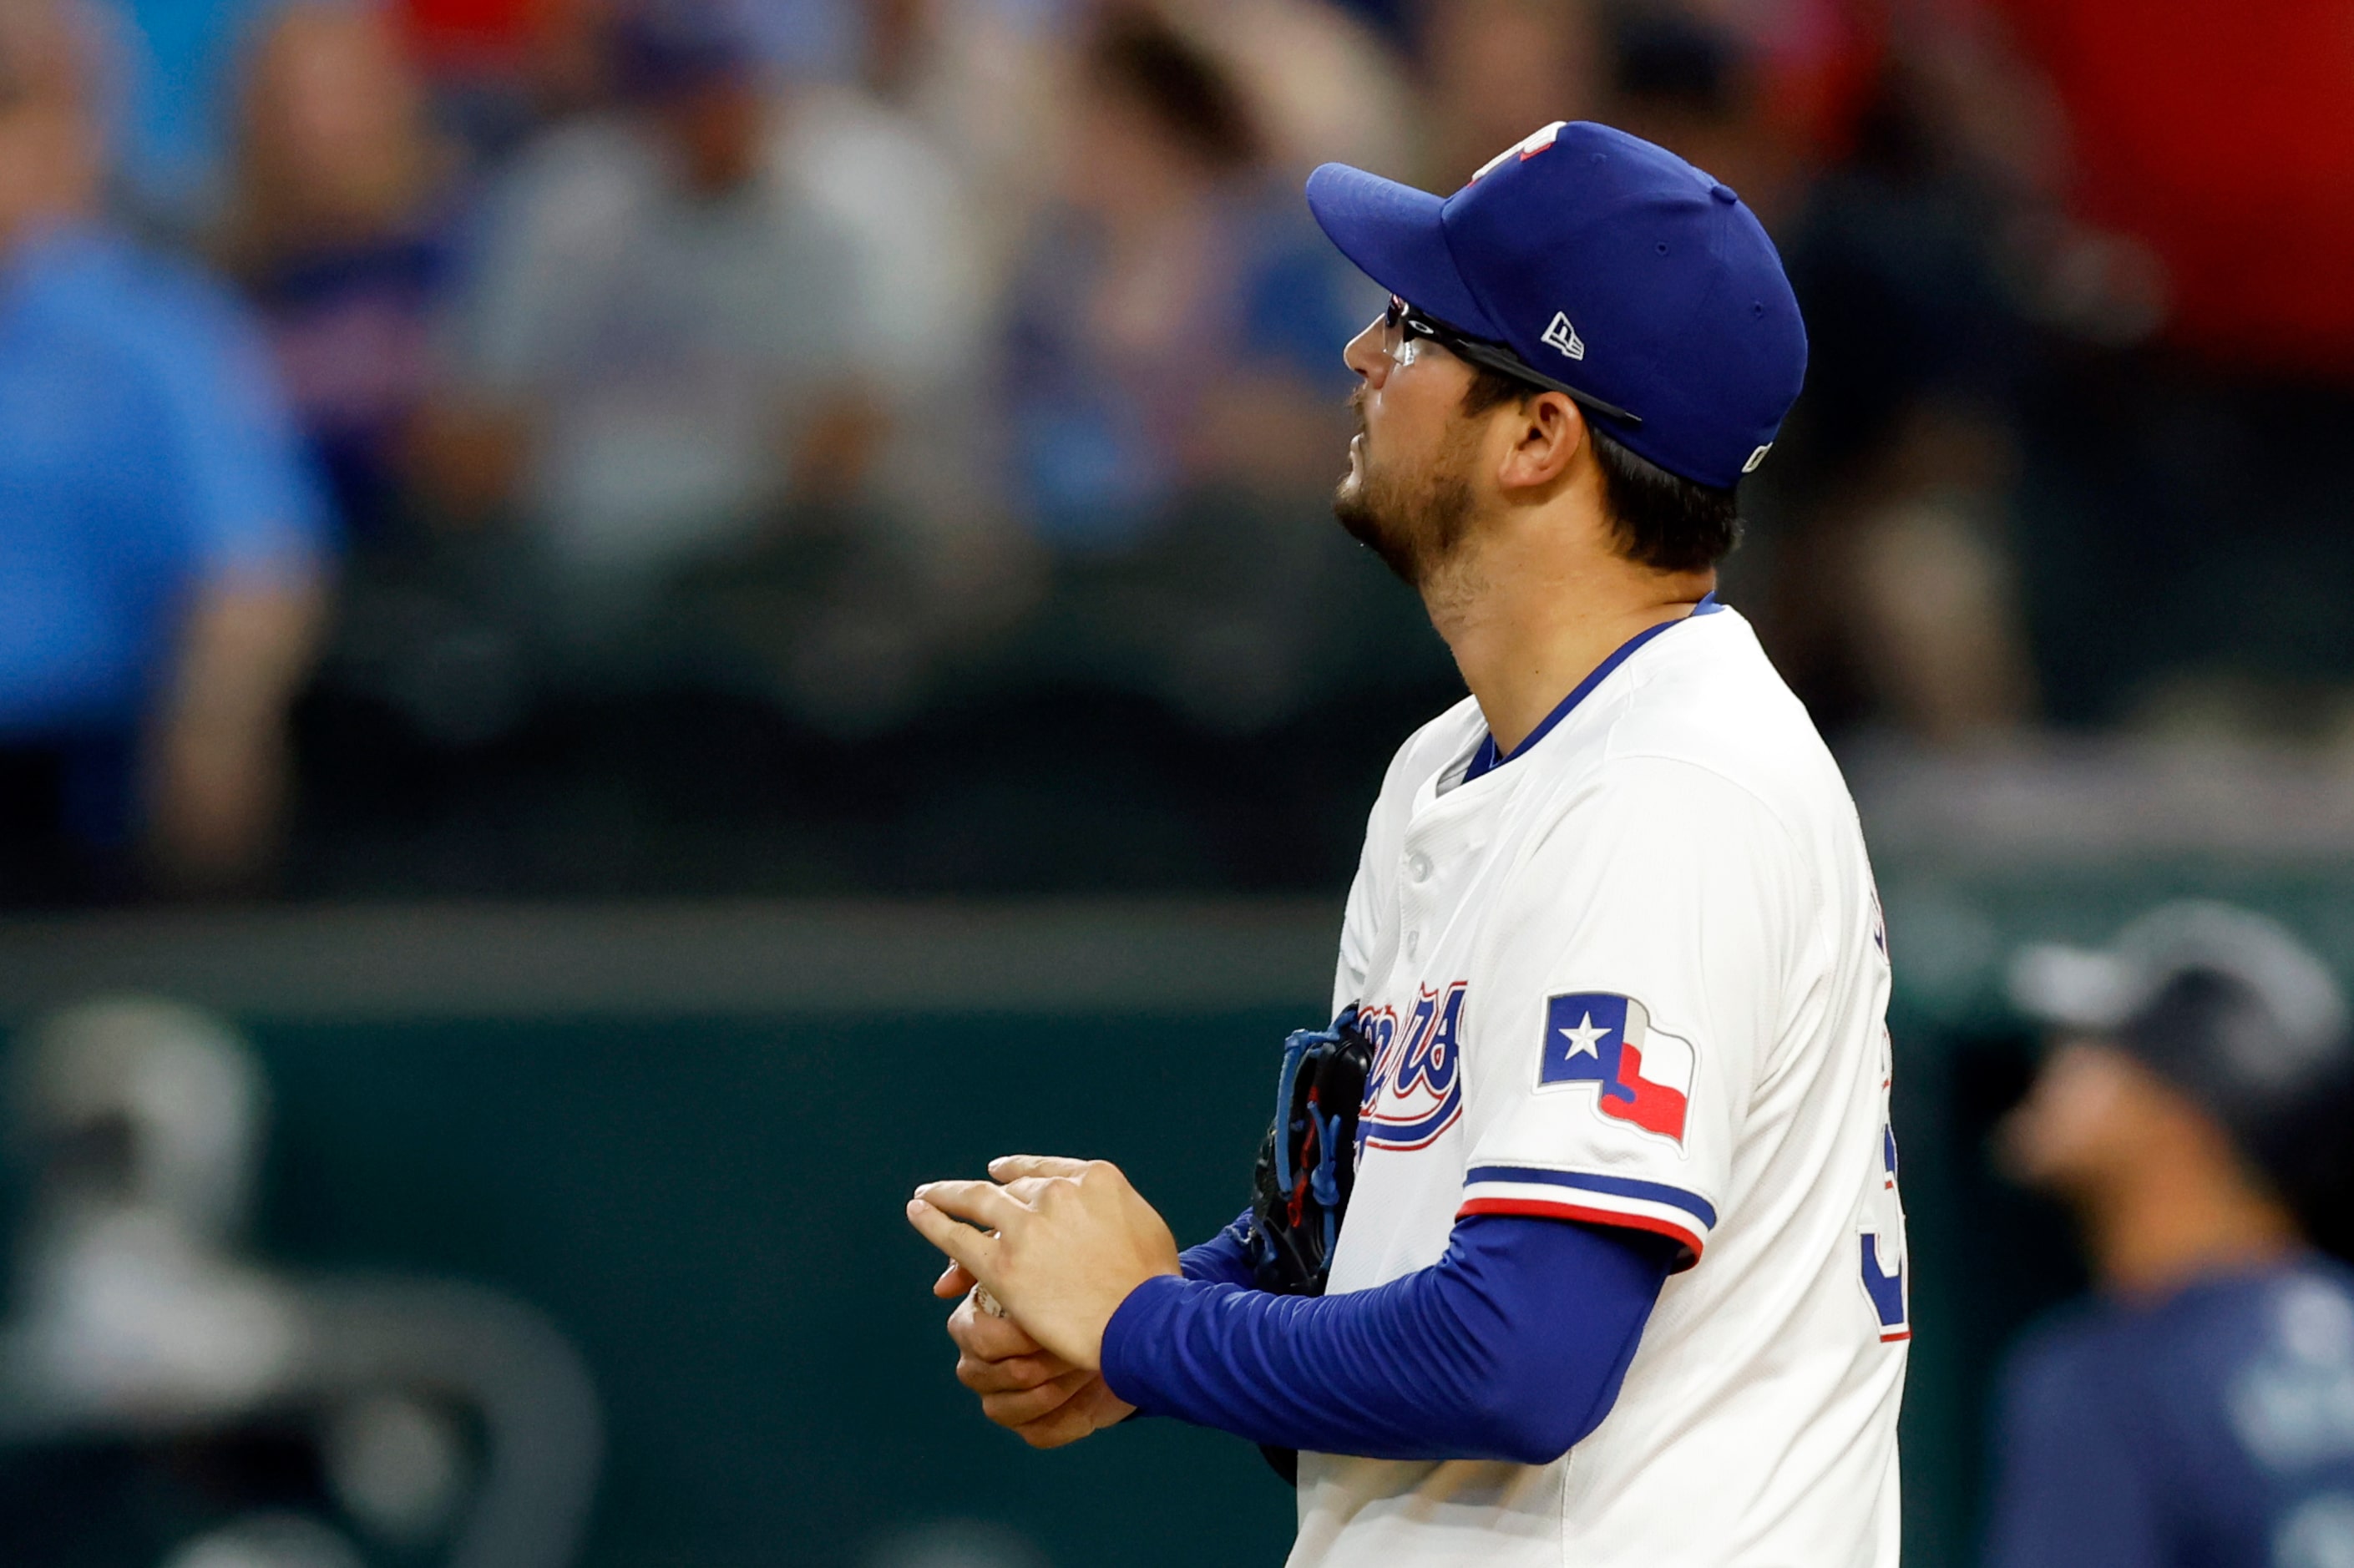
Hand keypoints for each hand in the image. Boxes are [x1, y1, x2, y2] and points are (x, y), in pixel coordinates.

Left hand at [906, 1155, 1181, 1372]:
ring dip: (944, 1195)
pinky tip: (917, 1212)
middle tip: (956, 1203)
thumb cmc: (1154, 1284)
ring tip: (924, 1196)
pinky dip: (932, 1222)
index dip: (1015, 1173)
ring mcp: (1027, 1227)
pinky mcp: (1003, 1265)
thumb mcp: (1146, 1227)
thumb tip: (1102, 1216)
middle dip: (985, 1203)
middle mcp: (1056, 1193)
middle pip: (1011, 1193)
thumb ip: (1114, 1211)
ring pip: (975, 1202)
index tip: (997, 1172)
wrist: (1144, 1321)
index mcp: (1094, 1178)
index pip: (1043, 1171)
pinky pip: (956, 1239)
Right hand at [938, 1277, 1135, 1447]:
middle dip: (1034, 1360)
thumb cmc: (1082, 1292)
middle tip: (1073, 1345)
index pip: (973, 1336)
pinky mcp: (1036, 1428)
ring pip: (1004, 1410)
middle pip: (982, 1376)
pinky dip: (1066, 1415)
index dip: (1011, 1335)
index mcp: (976, 1325)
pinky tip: (1090, 1392)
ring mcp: (1005, 1399)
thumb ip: (1000, 1252)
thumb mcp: (1048, 1264)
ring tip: (1085, 1365)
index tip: (1049, 1325)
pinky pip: (1038, 1434)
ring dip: (1051, 1387)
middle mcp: (982, 1366)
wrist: (1130, 1329)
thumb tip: (943, 1286)